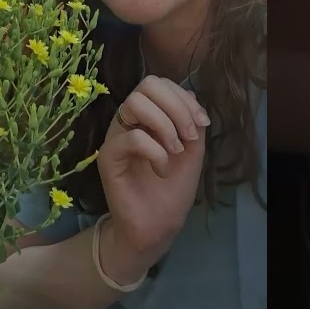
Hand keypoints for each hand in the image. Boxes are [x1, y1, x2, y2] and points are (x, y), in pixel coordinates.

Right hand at [96, 75, 210, 263]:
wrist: (158, 225)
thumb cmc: (172, 189)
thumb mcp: (192, 149)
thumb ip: (191, 120)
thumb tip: (190, 93)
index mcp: (148, 115)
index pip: (160, 83)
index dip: (184, 97)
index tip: (202, 124)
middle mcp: (129, 120)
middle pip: (147, 84)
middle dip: (177, 107)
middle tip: (189, 137)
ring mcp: (116, 136)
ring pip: (135, 102)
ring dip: (165, 125)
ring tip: (175, 151)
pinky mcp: (108, 156)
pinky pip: (132, 136)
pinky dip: (155, 151)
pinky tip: (162, 169)